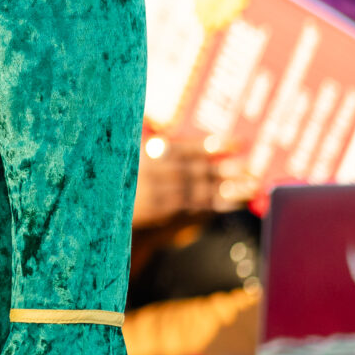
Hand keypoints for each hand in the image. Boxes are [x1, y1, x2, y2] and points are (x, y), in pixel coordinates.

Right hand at [133, 137, 254, 227]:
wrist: (102, 202)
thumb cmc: (124, 173)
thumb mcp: (136, 152)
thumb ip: (162, 147)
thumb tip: (201, 145)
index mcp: (151, 152)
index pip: (189, 148)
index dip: (215, 146)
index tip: (239, 143)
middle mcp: (157, 171)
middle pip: (199, 170)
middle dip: (228, 170)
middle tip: (253, 169)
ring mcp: (159, 192)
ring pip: (201, 190)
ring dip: (229, 189)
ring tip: (252, 187)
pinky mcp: (162, 210)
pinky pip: (194, 206)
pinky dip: (217, 204)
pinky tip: (236, 202)